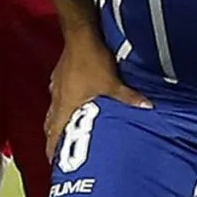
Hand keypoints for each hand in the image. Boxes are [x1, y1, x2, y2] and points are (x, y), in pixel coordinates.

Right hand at [46, 36, 148, 159]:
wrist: (80, 34)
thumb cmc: (92, 60)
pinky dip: (61, 105)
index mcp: (66, 105)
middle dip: (52, 139)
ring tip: (61, 133)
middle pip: (50, 124)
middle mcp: (57, 98)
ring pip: (53, 110)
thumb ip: (128, 98)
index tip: (51, 162)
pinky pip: (57, 96)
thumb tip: (147, 107)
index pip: (54, 133)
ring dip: (56, 123)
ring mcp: (56, 86)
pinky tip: (70, 104)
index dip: (51, 149)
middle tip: (56, 153)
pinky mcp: (60, 75)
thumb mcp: (112, 82)